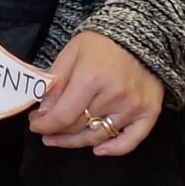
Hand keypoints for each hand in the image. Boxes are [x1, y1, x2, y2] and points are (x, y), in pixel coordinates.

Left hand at [29, 31, 162, 156]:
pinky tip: (98, 150)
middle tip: (45, 131)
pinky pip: (131, 140)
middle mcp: (114, 96)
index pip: (62, 116)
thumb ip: (56, 83)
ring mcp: (133, 106)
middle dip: (57, 132)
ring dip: (78, 141)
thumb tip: (43, 113)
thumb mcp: (70, 55)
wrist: (140, 35)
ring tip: (63, 139)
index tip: (35, 125)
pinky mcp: (149, 112)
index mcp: (91, 78)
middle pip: (79, 127)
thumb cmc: (101, 43)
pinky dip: (114, 149)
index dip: (45, 125)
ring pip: (99, 136)